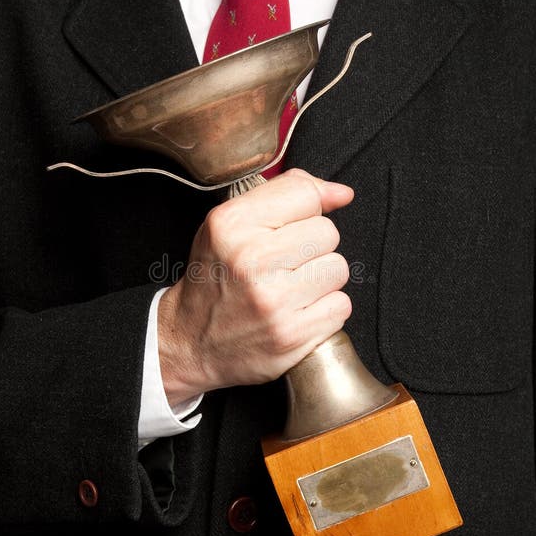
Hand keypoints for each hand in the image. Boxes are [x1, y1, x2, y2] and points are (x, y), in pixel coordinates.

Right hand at [157, 169, 353, 404]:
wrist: (193, 342)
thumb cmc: (217, 278)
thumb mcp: (232, 224)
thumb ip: (285, 195)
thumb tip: (342, 193)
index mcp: (232, 224)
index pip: (305, 195)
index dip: (305, 211)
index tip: (290, 228)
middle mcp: (251, 259)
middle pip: (327, 233)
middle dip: (312, 248)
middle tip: (282, 266)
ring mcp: (273, 300)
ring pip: (338, 269)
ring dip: (321, 280)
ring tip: (290, 289)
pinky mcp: (292, 334)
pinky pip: (341, 306)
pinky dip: (325, 311)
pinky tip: (297, 313)